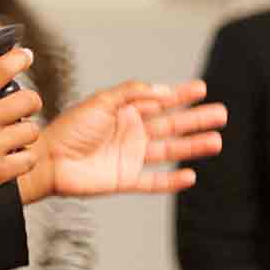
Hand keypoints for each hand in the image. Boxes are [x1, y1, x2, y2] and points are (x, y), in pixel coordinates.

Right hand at [0, 47, 43, 230]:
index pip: (1, 69)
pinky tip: (12, 157)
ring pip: (32, 130)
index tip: (25, 56)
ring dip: (25, 133)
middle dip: (31, 103)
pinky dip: (23, 158)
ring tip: (13, 138)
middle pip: (29, 100)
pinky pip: (29, 158)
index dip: (19, 59)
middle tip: (24, 108)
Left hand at [18, 80, 225, 201]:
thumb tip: (162, 89)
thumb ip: (130, 93)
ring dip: (192, 146)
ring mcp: (130, 155)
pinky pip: (154, 180)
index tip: (201, 89)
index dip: (180, 95)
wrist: (48, 159)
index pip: (159, 101)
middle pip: (171, 124)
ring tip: (216, 140)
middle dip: (196, 119)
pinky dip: (172, 180)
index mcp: (124, 111)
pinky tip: (190, 175)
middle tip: (221, 114)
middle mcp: (131, 132)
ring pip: (169, 150)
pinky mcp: (126, 178)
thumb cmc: (69, 128)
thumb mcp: (100, 102)